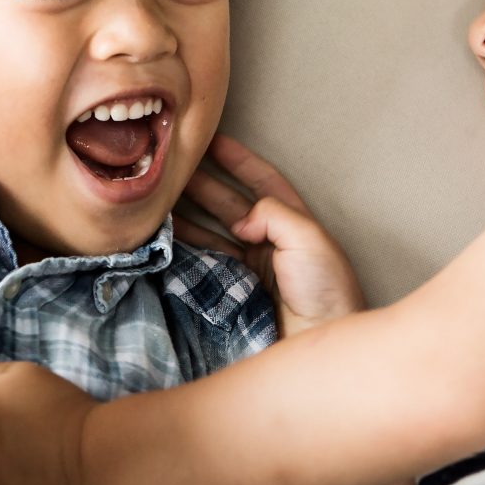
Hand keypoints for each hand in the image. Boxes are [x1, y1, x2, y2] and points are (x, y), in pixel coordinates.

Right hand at [177, 133, 364, 336]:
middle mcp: (270, 244)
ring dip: (186, 217)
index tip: (213, 140)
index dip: (240, 161)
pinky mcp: (232, 296)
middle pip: (229, 205)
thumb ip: (274, 214)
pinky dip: (183, 253)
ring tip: (158, 202)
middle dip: (201, 185)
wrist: (317, 344)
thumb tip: (242, 218)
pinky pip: (202, 267)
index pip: (264, 183)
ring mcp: (249, 270)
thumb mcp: (309, 240)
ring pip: (211, 234)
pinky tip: (164, 241)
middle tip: (171, 170)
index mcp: (294, 225)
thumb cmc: (326, 292)